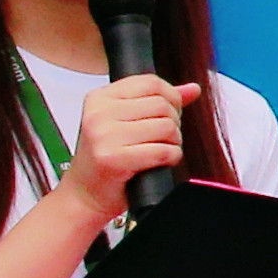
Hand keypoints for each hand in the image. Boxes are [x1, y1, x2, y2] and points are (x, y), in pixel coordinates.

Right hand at [62, 75, 193, 220]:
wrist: (84, 194)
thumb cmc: (106, 158)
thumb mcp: (125, 122)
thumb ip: (158, 101)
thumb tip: (193, 89)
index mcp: (100, 98)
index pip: (151, 82)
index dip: (170, 97)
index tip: (168, 113)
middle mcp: (99, 113)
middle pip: (162, 105)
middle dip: (173, 123)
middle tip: (163, 138)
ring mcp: (104, 136)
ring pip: (166, 127)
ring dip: (173, 142)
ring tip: (160, 150)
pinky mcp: (113, 159)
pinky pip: (162, 151)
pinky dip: (171, 158)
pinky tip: (160, 162)